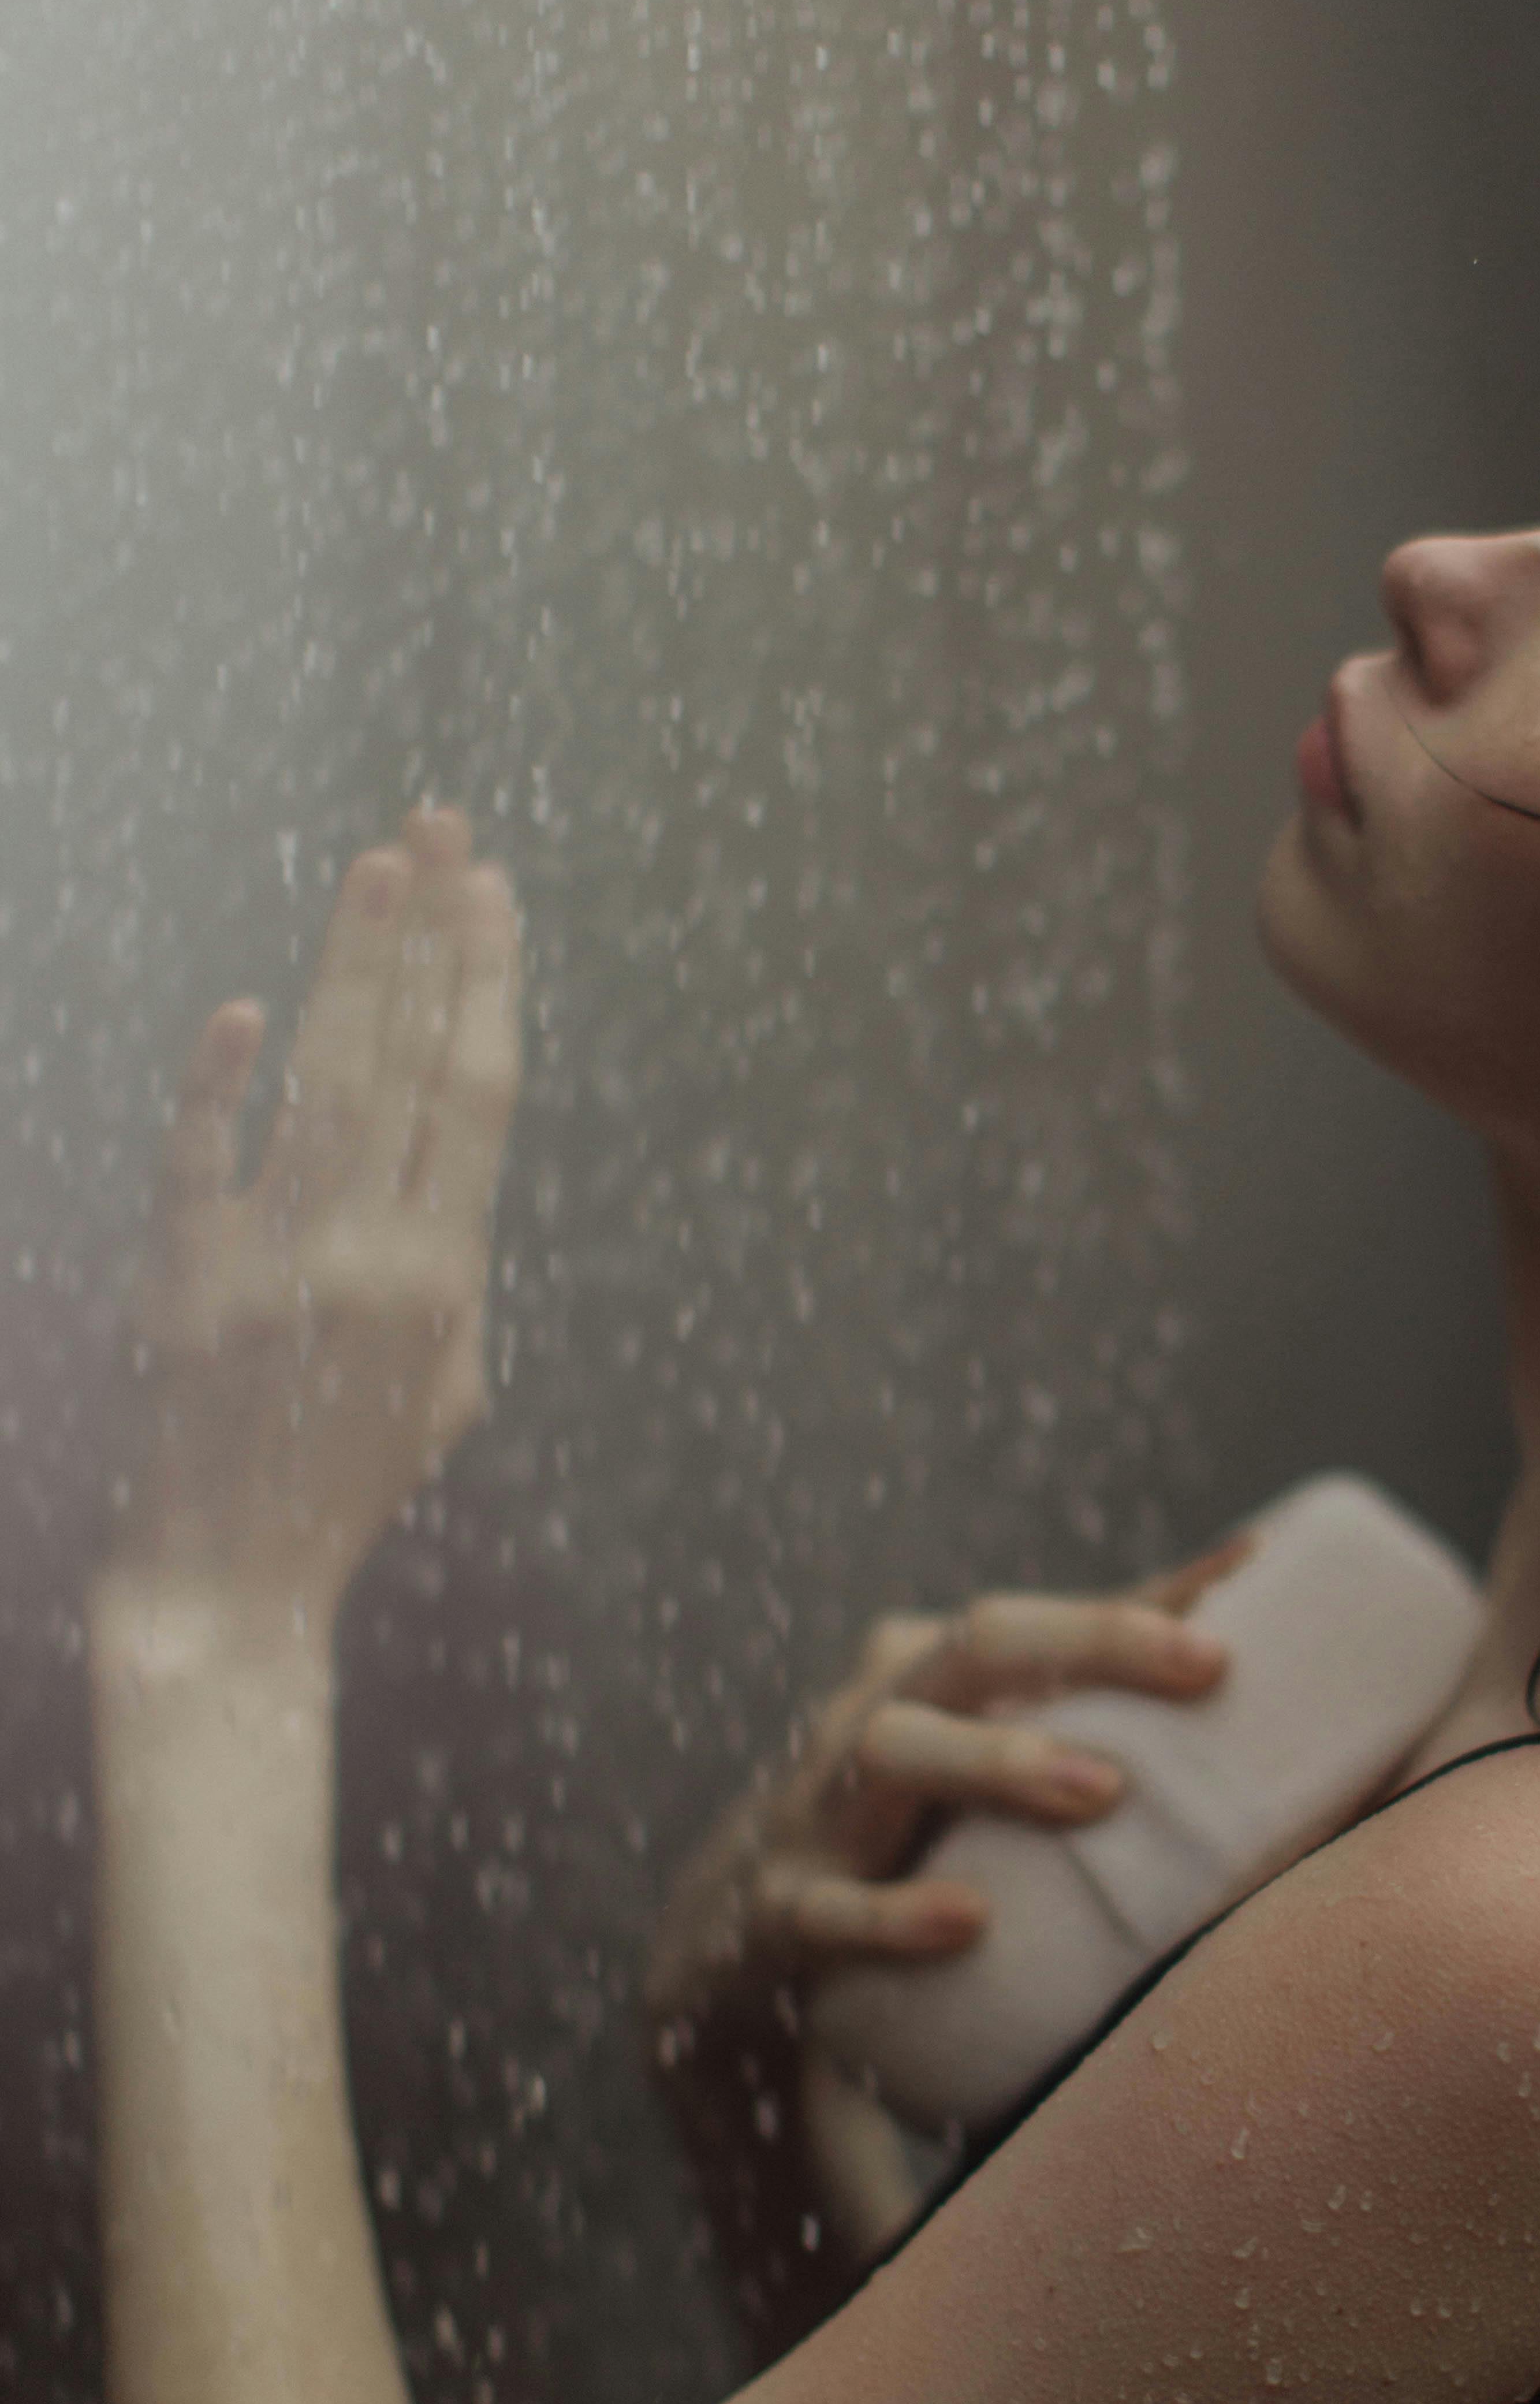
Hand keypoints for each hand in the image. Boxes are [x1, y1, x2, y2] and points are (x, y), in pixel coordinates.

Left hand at [99, 807, 523, 1631]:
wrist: (231, 1575)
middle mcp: (365, 1257)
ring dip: (352, 967)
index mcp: (445, 1280)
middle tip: (441, 828)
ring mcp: (269, 1265)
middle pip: (410, 1061)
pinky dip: (218, 1088)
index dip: (487, 984)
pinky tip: (244, 1011)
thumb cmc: (347, 1481)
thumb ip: (456, 1271)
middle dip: (430, 935)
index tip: (495, 893)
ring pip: (323, 1085)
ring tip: (378, 867)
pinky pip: (198, 1166)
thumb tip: (454, 1163)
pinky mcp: (180, 1282)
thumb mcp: (447, 1389)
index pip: (478, 1096)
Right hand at [643, 1532, 1258, 2035]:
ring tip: (1103, 1790)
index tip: (1256, 1574)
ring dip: (999, 1762)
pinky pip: (826, 1909)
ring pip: (895, 1751)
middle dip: (1091, 1642)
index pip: (1052, 1619)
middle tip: (1207, 1667)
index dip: (1149, 1596)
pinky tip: (966, 1925)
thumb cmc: (904, 1848)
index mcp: (932, 1674)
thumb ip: (1099, 1746)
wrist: (724, 1953)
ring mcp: (811, 1811)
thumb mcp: (987, 1784)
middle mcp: (871, 1716)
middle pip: (975, 1644)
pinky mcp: (769, 1918)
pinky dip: (892, 1915)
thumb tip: (1263, 1726)